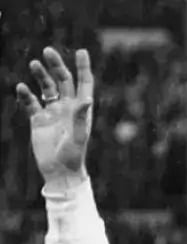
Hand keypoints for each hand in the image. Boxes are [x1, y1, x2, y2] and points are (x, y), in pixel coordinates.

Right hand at [15, 47, 94, 184]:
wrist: (59, 172)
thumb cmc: (74, 157)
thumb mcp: (79, 137)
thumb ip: (81, 118)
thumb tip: (86, 99)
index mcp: (81, 110)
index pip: (84, 84)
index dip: (83, 68)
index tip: (82, 51)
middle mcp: (67, 108)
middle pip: (63, 81)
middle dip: (57, 65)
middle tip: (48, 51)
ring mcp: (53, 113)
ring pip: (46, 88)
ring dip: (41, 76)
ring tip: (34, 64)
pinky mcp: (38, 120)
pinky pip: (31, 103)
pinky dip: (26, 94)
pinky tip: (21, 88)